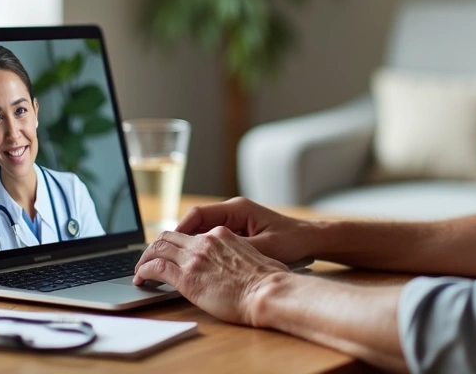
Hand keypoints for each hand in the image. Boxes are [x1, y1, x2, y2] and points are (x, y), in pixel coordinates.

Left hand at [133, 227, 289, 325]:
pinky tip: (141, 279)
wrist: (267, 291)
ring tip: (140, 270)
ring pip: (158, 248)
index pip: (191, 234)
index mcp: (222, 235)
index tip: (172, 253)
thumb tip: (242, 267)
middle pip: (169, 236)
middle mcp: (205, 241)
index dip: (177, 243)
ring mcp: (194, 257)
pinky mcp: (186, 276)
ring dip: (145, 258)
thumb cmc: (269, 281)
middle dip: (155, 247)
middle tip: (148, 260)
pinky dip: (144, 271)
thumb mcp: (256, 257)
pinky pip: (156, 267)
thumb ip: (240, 256)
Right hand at [176, 197, 315, 264]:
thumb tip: (209, 254)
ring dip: (191, 245)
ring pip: (203, 231)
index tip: (167, 245)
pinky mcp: (239, 232)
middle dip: (180, 239)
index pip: (198, 214)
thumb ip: (237, 248)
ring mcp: (236, 222)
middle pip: (196, 222)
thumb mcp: (264, 247)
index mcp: (236, 209)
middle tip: (164, 256)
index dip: (180, 230)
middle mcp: (233, 212)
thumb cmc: (292, 241)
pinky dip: (204, 249)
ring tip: (176, 263)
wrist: (312, 240)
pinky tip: (198, 265)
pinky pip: (214, 238)